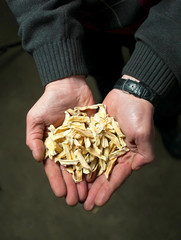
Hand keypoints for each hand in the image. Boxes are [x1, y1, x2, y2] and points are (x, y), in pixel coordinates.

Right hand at [26, 75, 94, 204]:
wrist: (69, 86)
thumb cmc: (49, 101)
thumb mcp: (36, 118)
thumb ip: (34, 138)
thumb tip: (38, 158)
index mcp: (53, 145)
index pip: (54, 167)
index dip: (56, 181)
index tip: (61, 194)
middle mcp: (68, 147)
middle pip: (69, 170)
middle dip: (72, 186)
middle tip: (76, 201)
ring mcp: (81, 142)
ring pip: (83, 165)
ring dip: (84, 181)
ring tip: (87, 195)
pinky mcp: (93, 136)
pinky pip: (95, 152)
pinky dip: (96, 165)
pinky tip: (98, 177)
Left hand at [84, 87, 154, 210]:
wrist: (128, 94)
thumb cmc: (139, 114)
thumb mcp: (144, 135)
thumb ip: (144, 155)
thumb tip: (135, 169)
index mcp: (128, 155)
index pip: (117, 176)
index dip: (107, 190)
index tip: (97, 202)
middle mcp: (115, 152)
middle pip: (103, 174)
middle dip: (94, 190)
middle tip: (84, 204)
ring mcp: (104, 144)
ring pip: (93, 164)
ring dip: (85, 179)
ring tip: (76, 192)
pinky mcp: (95, 135)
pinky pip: (87, 149)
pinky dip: (81, 160)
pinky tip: (73, 170)